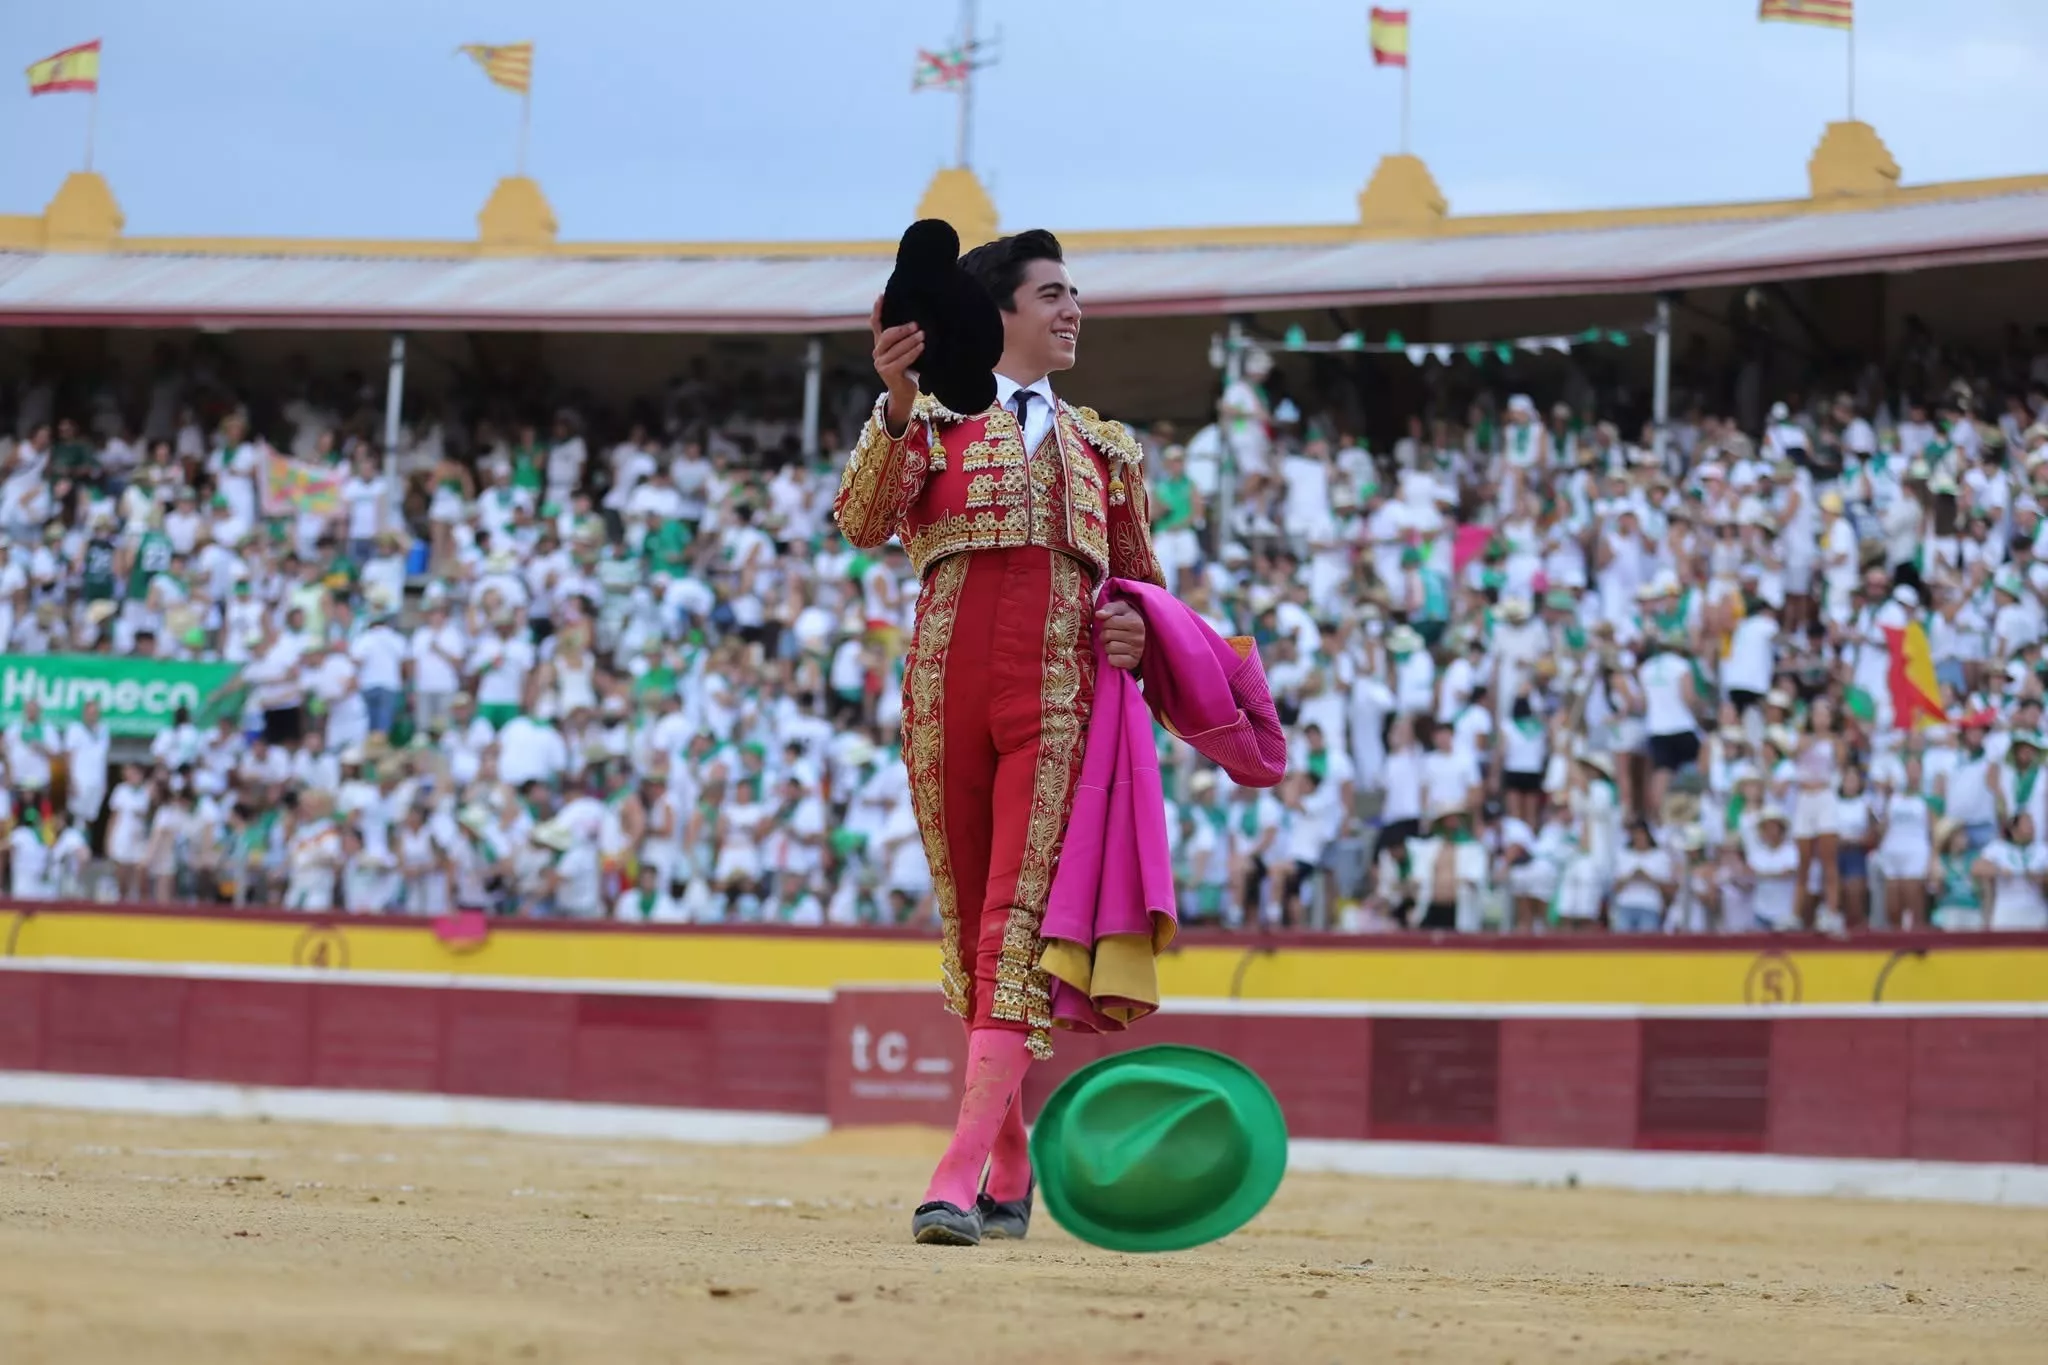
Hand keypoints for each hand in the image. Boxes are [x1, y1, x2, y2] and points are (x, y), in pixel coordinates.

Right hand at [869, 296, 923, 433]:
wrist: (905, 392)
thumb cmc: (909, 369)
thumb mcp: (907, 350)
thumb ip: (906, 338)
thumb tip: (920, 322)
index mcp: (881, 343)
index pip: (876, 323)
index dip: (878, 309)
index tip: (882, 295)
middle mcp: (878, 351)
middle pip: (887, 334)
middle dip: (902, 329)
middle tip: (917, 325)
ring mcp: (880, 362)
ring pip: (895, 347)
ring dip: (910, 340)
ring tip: (922, 335)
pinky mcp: (887, 372)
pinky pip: (900, 360)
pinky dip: (912, 353)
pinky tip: (921, 347)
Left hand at [1098, 599, 1145, 671]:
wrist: (1143, 635)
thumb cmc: (1128, 619)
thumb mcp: (1121, 609)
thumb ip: (1109, 608)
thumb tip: (1098, 614)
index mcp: (1135, 622)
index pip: (1109, 622)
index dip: (1106, 623)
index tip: (1112, 625)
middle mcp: (1138, 637)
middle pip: (1107, 635)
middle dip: (1106, 635)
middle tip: (1112, 635)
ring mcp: (1137, 651)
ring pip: (1109, 648)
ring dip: (1108, 646)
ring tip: (1115, 643)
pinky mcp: (1133, 662)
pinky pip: (1113, 660)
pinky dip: (1111, 658)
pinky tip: (1117, 653)